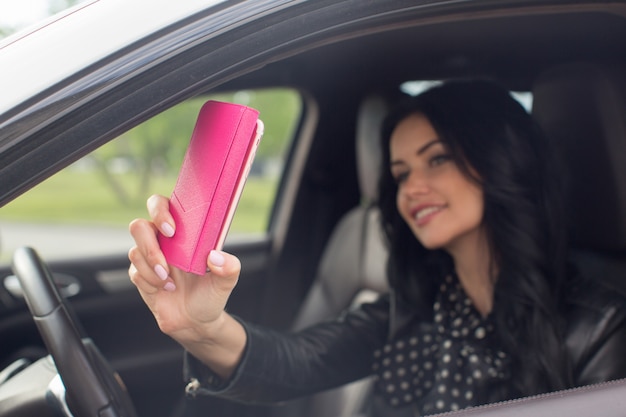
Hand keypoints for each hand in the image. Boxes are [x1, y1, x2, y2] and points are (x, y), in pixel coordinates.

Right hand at [128, 194, 240, 345]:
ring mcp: (149, 257)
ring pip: (134, 251)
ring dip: (152, 269)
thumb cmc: (210, 295)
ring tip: (170, 282)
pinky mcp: (140, 274)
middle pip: (138, 226)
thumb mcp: (226, 282)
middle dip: (148, 243)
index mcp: (184, 232)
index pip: (162, 205)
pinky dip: (150, 282)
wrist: (195, 322)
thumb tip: (216, 257)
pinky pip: (135, 272)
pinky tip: (166, 289)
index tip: (171, 230)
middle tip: (166, 262)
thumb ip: (229, 267)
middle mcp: (163, 241)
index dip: (160, 211)